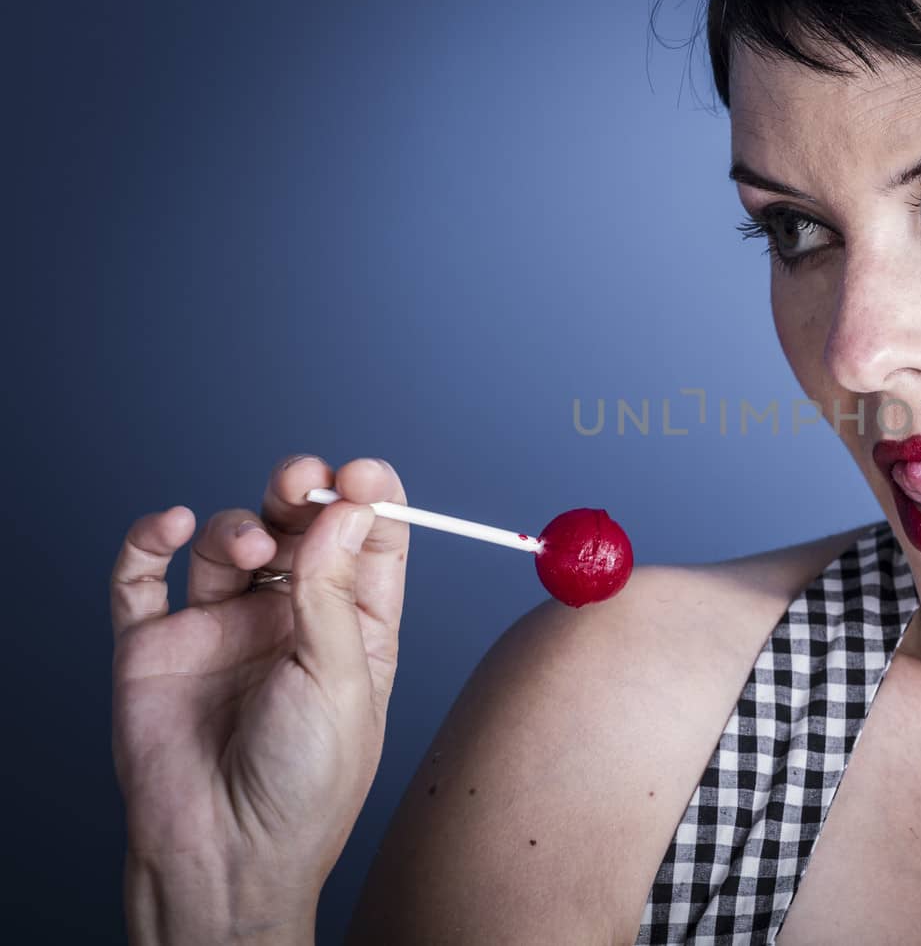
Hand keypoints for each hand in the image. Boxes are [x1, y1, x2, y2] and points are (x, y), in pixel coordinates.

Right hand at [110, 455, 409, 939]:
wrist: (225, 858)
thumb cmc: (304, 786)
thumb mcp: (340, 683)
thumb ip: (335, 594)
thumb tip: (350, 510)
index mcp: (352, 626)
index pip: (367, 542)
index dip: (368, 500)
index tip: (361, 472)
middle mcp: (288, 618)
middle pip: (297, 528)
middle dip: (300, 492)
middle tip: (301, 478)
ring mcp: (220, 629)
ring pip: (227, 542)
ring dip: (237, 524)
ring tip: (249, 544)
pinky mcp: (156, 647)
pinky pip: (142, 578)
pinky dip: (148, 541)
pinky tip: (169, 526)